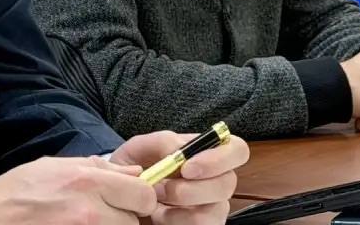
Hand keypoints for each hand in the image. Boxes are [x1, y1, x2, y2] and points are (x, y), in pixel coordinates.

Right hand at [0, 155, 156, 224]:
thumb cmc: (15, 191)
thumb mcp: (53, 166)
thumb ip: (96, 167)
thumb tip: (132, 171)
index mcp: (86, 182)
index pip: (142, 194)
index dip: (140, 197)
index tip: (130, 199)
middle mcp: (89, 212)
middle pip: (134, 222)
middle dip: (125, 218)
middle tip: (106, 214)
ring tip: (87, 223)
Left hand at [111, 130, 249, 223]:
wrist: (123, 196)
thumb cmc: (136, 168)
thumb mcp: (140, 148)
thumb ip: (162, 142)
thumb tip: (180, 150)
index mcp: (206, 153)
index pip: (237, 150)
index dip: (219, 158)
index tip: (187, 167)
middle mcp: (216, 180)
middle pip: (228, 183)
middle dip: (192, 188)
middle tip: (162, 188)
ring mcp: (213, 207)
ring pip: (215, 210)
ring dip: (180, 208)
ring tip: (155, 200)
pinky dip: (175, 222)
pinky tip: (160, 215)